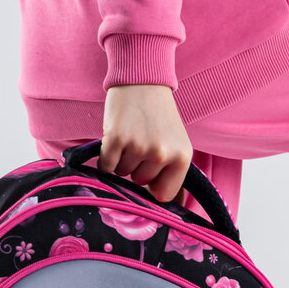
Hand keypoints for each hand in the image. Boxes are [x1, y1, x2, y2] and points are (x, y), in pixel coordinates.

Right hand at [101, 84, 191, 202]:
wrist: (141, 80)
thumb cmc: (158, 114)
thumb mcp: (176, 142)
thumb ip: (172, 171)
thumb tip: (167, 207)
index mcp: (182, 157)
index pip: (164, 195)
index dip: (153, 186)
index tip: (150, 174)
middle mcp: (162, 154)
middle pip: (140, 182)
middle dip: (137, 168)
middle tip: (141, 142)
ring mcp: (139, 147)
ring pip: (122, 174)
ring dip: (122, 159)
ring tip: (131, 135)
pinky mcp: (116, 140)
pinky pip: (106, 166)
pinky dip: (106, 157)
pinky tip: (115, 138)